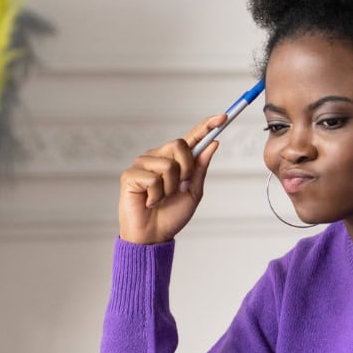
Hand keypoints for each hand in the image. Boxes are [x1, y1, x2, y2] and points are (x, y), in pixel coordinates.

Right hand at [118, 115, 224, 244]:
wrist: (153, 236)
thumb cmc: (171, 215)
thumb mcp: (193, 192)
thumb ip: (200, 168)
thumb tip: (213, 144)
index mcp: (174, 160)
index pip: (191, 138)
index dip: (206, 126)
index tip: (223, 117)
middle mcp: (157, 157)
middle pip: (179, 144)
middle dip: (186, 168)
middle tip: (180, 187)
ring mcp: (142, 164)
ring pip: (168, 165)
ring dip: (170, 188)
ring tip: (161, 199)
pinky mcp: (130, 175)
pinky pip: (153, 179)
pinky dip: (156, 196)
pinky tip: (149, 202)